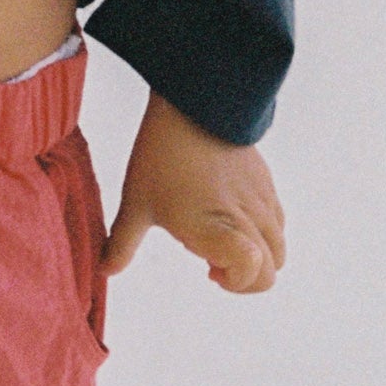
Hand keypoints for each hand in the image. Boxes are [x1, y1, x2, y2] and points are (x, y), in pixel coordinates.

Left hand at [102, 93, 286, 293]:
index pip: (253, 270)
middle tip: (214, 265)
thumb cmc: (161, 155)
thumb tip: (105, 270)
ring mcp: (261, 200)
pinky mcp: (267, 183)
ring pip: (280, 248)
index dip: (238, 282)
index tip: (211, 272)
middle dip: (247, 280)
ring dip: (259, 258)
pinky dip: (263, 234)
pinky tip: (232, 217)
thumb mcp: (135, 203)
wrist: (193, 103)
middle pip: (272, 271)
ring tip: (222, 241)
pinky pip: (278, 222)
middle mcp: (245, 218)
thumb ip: (122, 244)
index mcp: (214, 227)